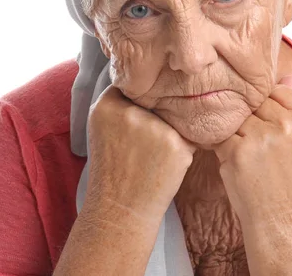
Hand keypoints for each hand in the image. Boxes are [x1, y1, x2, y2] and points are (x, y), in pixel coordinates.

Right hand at [85, 85, 197, 224]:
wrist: (120, 210)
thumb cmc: (113, 169)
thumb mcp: (103, 129)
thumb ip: (120, 103)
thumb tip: (152, 82)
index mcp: (106, 105)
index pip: (134, 85)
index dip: (140, 97)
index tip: (140, 112)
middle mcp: (130, 111)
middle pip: (157, 99)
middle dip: (157, 115)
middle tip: (145, 142)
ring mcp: (155, 127)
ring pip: (175, 116)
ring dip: (171, 131)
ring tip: (154, 155)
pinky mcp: (177, 144)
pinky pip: (189, 135)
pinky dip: (182, 148)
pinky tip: (166, 164)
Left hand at [210, 75, 291, 274]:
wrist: (285, 225)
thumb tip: (285, 74)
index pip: (277, 90)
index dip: (265, 106)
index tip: (264, 123)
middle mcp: (286, 126)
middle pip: (253, 102)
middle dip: (248, 117)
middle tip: (252, 140)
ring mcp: (261, 138)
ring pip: (235, 116)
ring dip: (233, 130)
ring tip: (243, 151)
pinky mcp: (238, 152)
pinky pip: (220, 135)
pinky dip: (221, 145)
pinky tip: (232, 160)